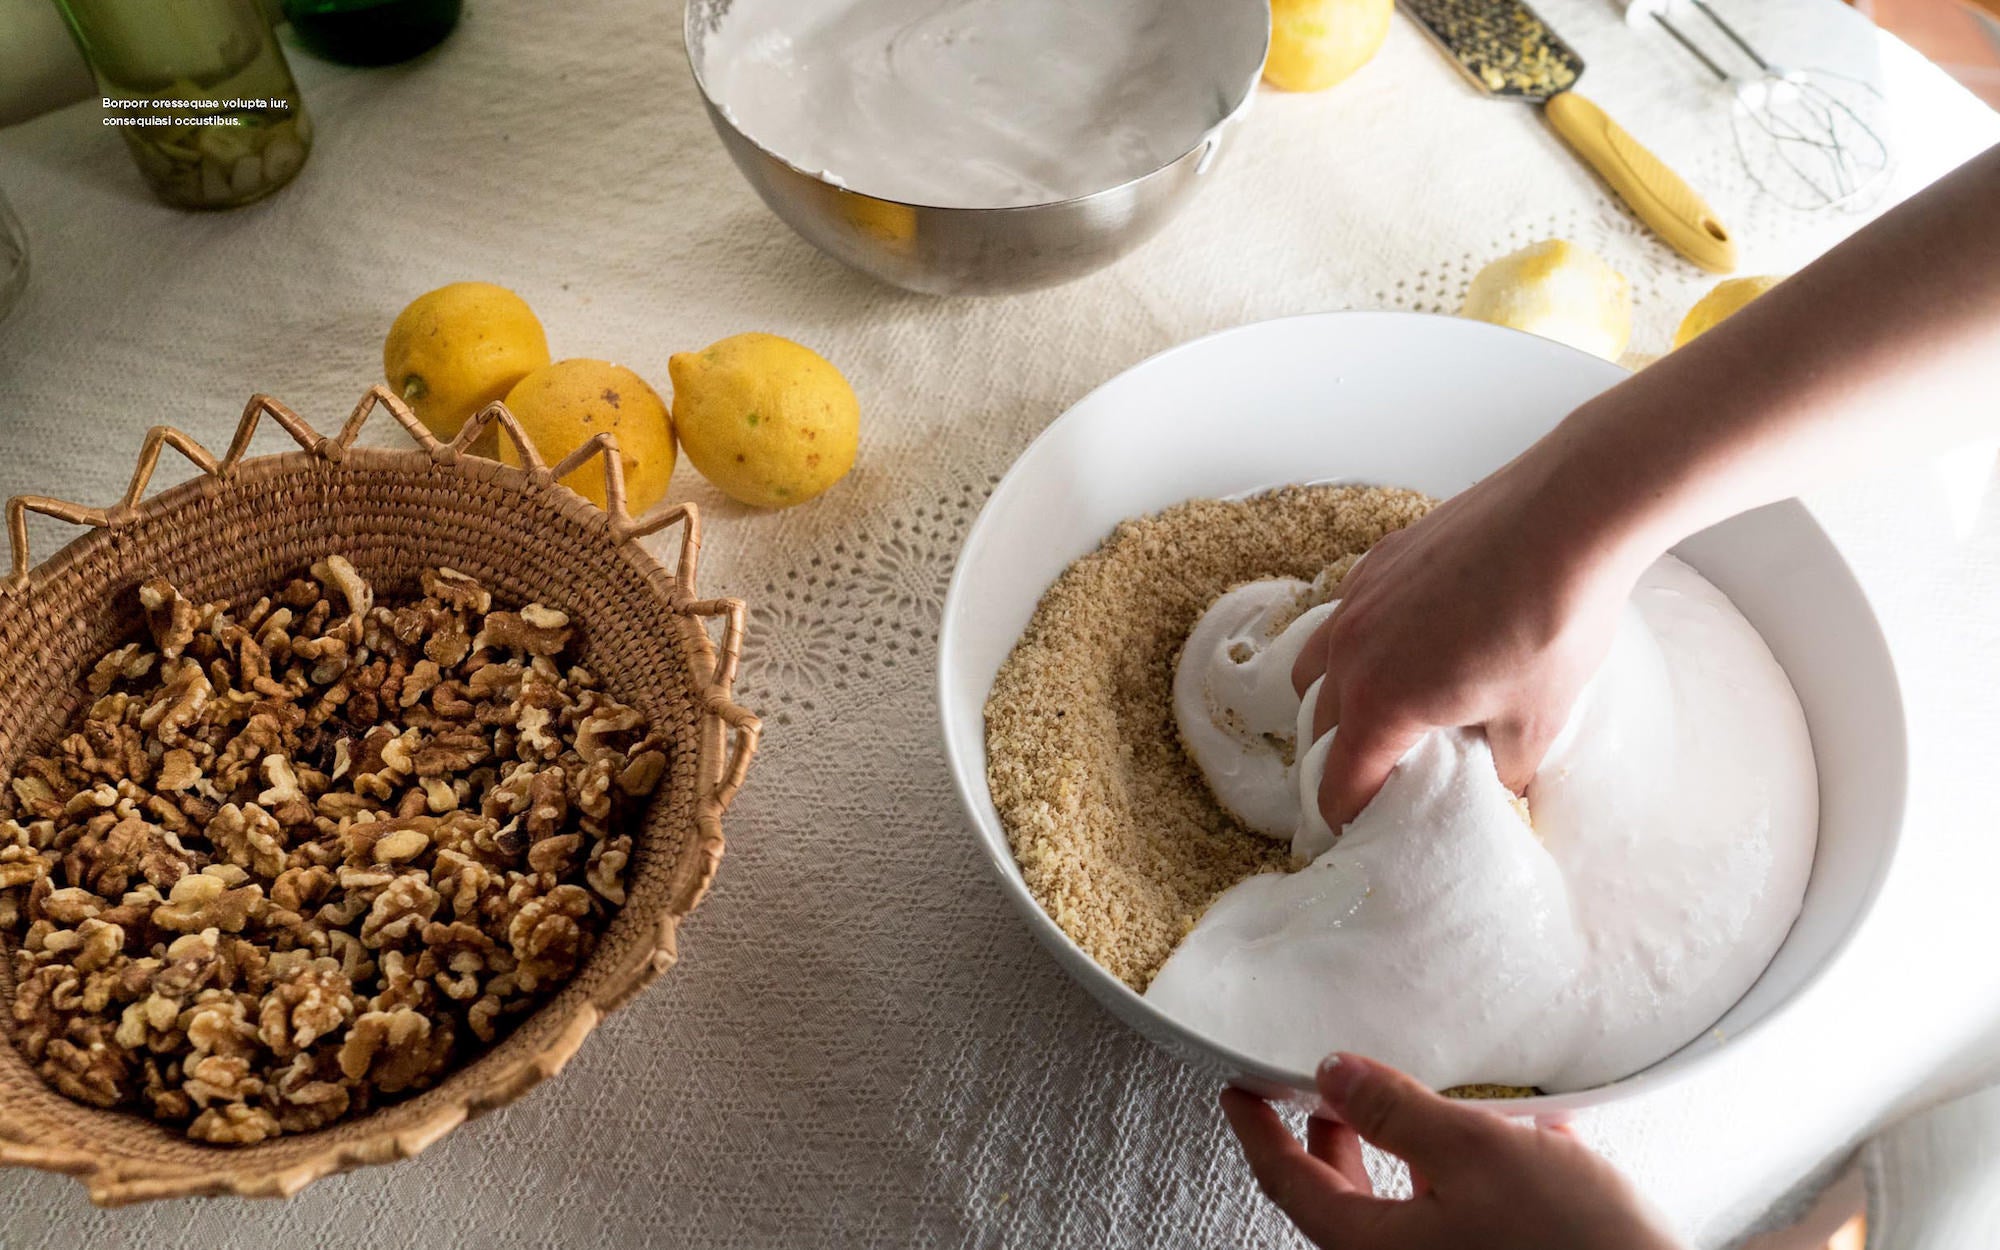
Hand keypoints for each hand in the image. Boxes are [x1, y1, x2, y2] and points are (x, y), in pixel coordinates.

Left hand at [1220, 1054, 1684, 1249]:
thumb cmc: (1571, 1244)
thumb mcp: (1473, 1150)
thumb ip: (1394, 1110)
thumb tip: (1333, 1074)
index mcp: (1373, 1247)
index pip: (1287, 1181)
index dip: (1258, 1129)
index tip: (1237, 1089)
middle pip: (1340, 1198)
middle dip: (1329, 1135)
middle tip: (1319, 1088)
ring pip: (1405, 1204)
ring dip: (1408, 1147)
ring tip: (1423, 1100)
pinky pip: (1465, 1216)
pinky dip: (1474, 1174)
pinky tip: (1528, 1140)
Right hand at [1290, 144, 1999, 829]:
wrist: (1572, 515)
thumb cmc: (1554, 623)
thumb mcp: (1540, 721)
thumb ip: (1507, 769)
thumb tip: (1501, 787)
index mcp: (1382, 705)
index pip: (1338, 785)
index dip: (1348, 820)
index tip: (1362, 836)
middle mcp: (1351, 652)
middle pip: (1319, 727)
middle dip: (1340, 760)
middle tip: (1376, 780)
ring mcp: (1359, 600)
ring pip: (1318, 666)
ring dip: (1337, 698)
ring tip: (1380, 710)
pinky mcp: (1380, 560)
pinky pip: (1348, 616)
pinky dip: (1362, 644)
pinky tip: (1411, 643)